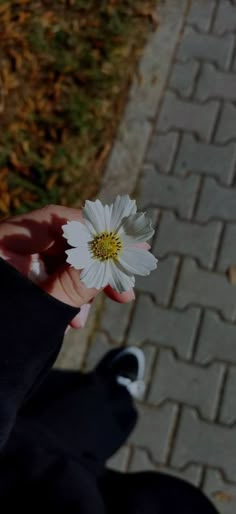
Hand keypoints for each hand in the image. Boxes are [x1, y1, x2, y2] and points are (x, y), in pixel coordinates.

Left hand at [0, 204, 134, 327]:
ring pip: (57, 265)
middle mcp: (7, 250)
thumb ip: (77, 282)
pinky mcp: (18, 285)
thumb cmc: (3, 341)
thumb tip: (109, 257)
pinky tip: (72, 320)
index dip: (93, 230)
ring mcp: (12, 268)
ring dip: (79, 289)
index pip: (55, 221)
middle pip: (61, 244)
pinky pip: (49, 281)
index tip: (125, 244)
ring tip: (81, 320)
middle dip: (92, 267)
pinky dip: (65, 297)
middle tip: (125, 288)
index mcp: (1, 244)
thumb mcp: (42, 309)